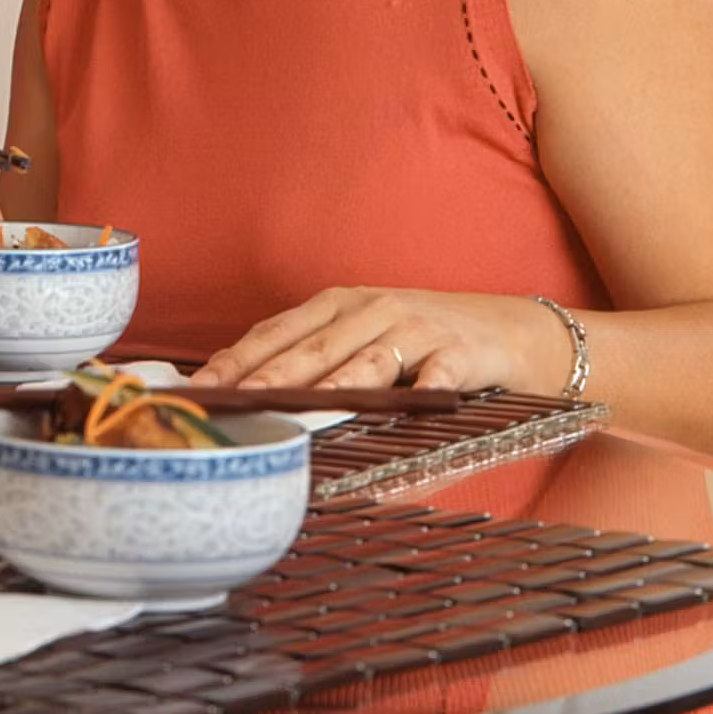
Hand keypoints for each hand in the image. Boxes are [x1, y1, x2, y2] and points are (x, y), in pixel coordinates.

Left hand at [193, 286, 570, 394]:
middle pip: (312, 347)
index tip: (199, 387)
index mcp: (337, 306)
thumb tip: (245, 390)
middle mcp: (371, 310)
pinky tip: (412, 403)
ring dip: (335, 384)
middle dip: (268, 376)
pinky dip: (424, 390)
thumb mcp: (363, 340)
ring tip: (304, 407)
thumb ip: (313, 359)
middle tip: (233, 402)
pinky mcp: (460, 351)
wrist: (512, 333)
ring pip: (367, 360)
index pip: (275, 333)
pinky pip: (439, 374)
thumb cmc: (424, 341)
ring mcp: (417, 328)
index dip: (235, 359)